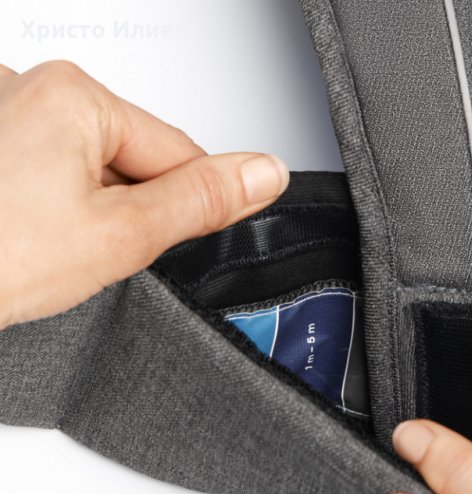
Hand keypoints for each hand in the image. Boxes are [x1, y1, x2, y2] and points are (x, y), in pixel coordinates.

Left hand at [0, 61, 288, 329]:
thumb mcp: (120, 236)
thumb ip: (200, 201)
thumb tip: (265, 172)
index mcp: (75, 97)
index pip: (178, 150)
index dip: (186, 203)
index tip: (171, 236)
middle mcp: (32, 88)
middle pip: (132, 157)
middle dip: (131, 208)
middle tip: (96, 247)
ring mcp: (3, 113)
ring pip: (92, 168)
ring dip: (94, 209)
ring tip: (55, 244)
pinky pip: (54, 170)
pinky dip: (58, 204)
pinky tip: (33, 231)